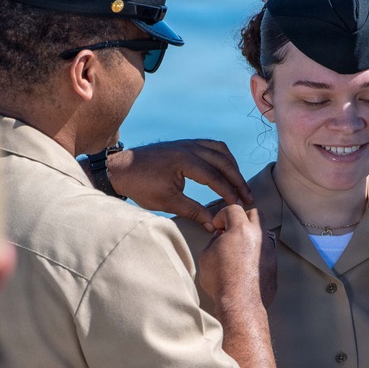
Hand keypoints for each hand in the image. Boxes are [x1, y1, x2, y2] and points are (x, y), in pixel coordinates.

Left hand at [104, 140, 252, 231]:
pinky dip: (223, 157)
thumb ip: (192, 211)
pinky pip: (211, 146)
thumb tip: (212, 224)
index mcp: (184, 160)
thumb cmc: (141, 186)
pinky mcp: (185, 144)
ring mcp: (188, 143)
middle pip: (223, 162)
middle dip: (237, 180)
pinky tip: (227, 169)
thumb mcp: (167, 202)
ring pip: (220, 150)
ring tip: (240, 184)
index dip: (229, 192)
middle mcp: (189, 147)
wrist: (121, 169)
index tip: (239, 206)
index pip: (215, 177)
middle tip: (247, 197)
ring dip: (232, 166)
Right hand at [198, 206, 276, 309]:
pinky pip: (266, 252)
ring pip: (262, 233)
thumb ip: (214, 241)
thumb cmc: (221, 281)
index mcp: (241, 229)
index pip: (233, 209)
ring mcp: (269, 251)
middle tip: (230, 231)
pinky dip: (256, 253)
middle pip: (254, 214)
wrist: (240, 305)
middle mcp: (259, 236)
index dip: (222, 215)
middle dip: (241, 218)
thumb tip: (220, 238)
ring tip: (238, 249)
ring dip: (250, 236)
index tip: (217, 226)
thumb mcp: (206, 256)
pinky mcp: (274, 265)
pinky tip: (246, 265)